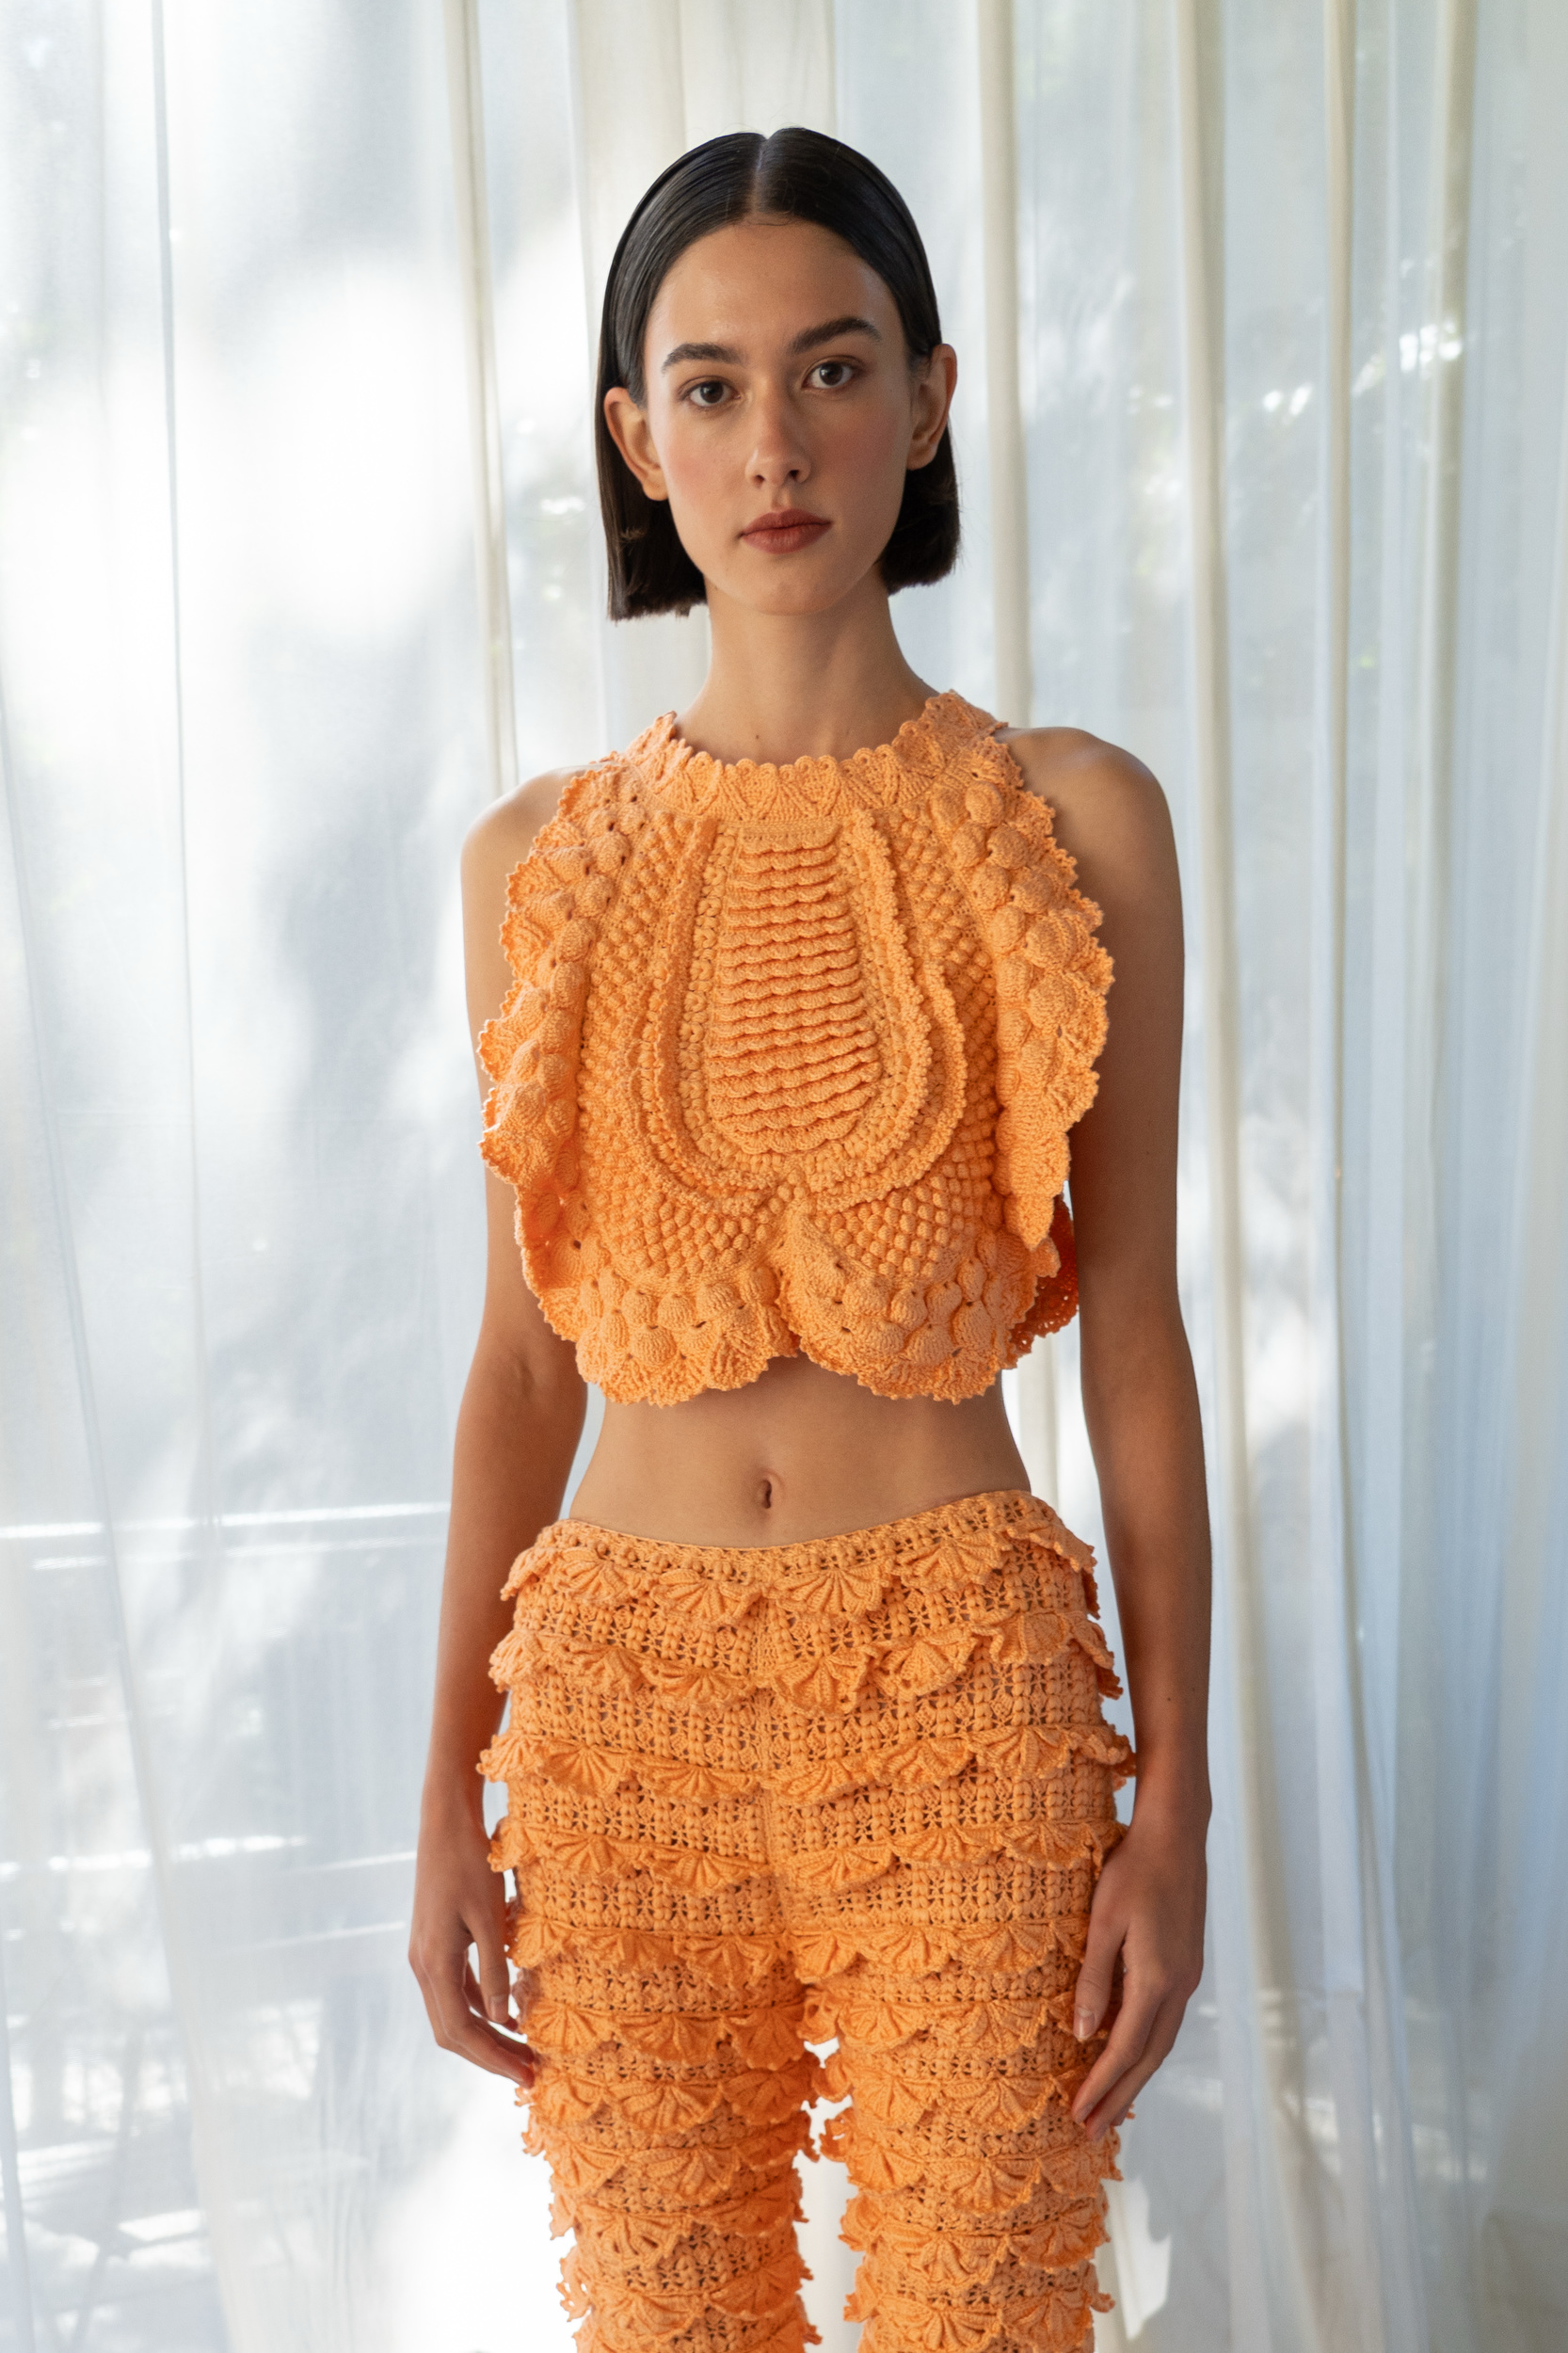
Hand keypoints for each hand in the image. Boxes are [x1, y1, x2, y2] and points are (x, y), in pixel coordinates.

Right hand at [409, 1802, 536, 2086]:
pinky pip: (455, 1990)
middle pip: (453, 2032)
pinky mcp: (434, 1945)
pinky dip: (480, 2009)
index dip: (494, 2060)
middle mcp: (423, 1966)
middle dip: (492, 2057)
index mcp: (434, 1963)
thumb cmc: (472, 1863)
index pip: (461, 2032)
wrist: (445, 1823)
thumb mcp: (490, 1916)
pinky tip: (509, 2013)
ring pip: (452, 2014)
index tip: (528, 2077)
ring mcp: (425, 1956)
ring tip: (525, 2051)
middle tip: (532, 2074)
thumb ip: (494, 1970)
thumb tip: (502, 2022)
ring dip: (487, 2036)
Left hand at [1069, 1801, 1205, 2141]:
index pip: (1124, 2049)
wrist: (1175, 1836)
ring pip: (1160, 2043)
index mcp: (1157, 1980)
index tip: (1077, 2115)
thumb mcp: (1103, 1923)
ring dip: (1134, 2078)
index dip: (1101, 2086)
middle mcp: (1179, 1987)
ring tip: (1109, 2106)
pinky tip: (1128, 2053)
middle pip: (1148, 2059)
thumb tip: (1084, 2035)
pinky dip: (1145, 2047)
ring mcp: (1187, 1977)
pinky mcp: (1186, 1965)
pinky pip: (1165, 2021)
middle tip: (1092, 2133)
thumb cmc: (1132, 1871)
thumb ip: (1094, 1981)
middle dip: (1119, 2098)